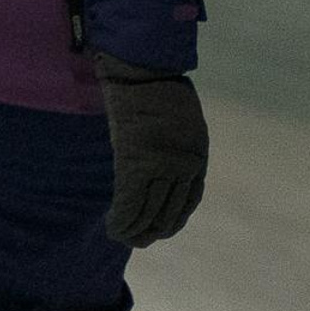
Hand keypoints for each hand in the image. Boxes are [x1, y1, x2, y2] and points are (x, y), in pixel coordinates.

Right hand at [94, 53, 208, 247]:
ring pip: (148, 213)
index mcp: (197, 155)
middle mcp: (184, 166)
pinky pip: (128, 203)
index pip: (190, 200)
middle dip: (152, 232)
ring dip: (133, 231)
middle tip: (138, 241)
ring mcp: (161, 166)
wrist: (144, 69)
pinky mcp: (135, 163)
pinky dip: (120, 221)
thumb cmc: (159, 85)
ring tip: (121, 236)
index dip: (174, 220)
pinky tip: (112, 227)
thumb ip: (179, 143)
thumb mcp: (184, 118)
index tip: (162, 229)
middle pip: (170, 212)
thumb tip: (166, 164)